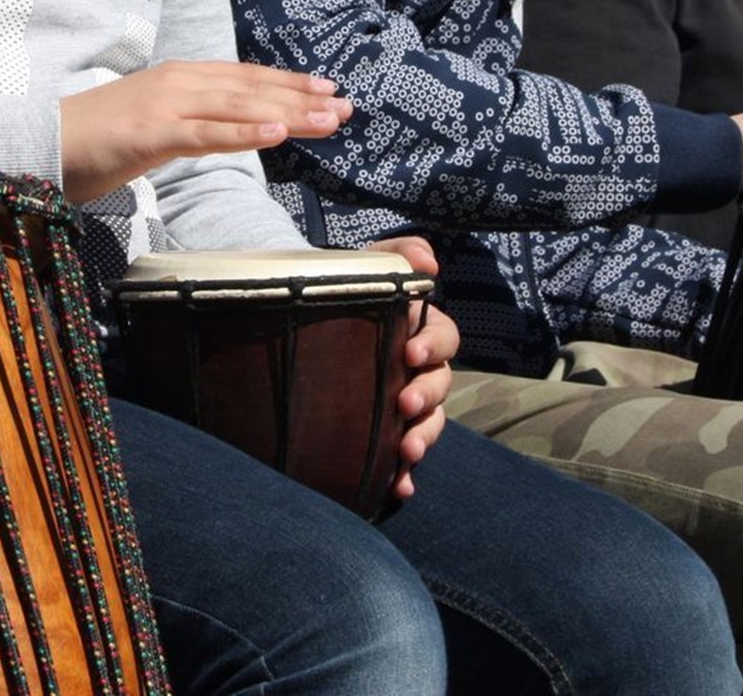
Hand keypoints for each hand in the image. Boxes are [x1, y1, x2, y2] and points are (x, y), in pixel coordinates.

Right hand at [60, 61, 352, 202]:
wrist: (39, 144)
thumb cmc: (92, 143)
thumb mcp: (151, 128)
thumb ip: (187, 125)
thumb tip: (222, 133)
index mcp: (178, 80)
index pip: (245, 80)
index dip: (288, 84)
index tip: (328, 92)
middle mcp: (178, 84)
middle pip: (251, 90)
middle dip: (302, 99)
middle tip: (347, 108)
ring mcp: (165, 106)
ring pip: (239, 108)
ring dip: (289, 114)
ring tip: (329, 120)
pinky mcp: (151, 133)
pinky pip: (207, 134)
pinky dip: (245, 132)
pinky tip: (277, 133)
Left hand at [366, 236, 456, 498]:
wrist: (300, 325)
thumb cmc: (342, 293)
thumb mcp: (366, 265)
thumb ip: (396, 255)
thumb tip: (428, 261)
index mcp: (420, 331)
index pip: (443, 338)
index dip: (433, 345)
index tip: (410, 354)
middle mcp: (418, 371)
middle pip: (440, 385)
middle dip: (427, 397)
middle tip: (405, 405)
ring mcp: (404, 405)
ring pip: (429, 424)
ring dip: (423, 439)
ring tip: (407, 452)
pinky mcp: (386, 434)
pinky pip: (403, 458)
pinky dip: (406, 475)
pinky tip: (399, 488)